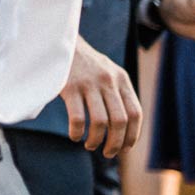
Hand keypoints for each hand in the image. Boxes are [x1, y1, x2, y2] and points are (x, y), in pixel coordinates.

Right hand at [58, 37, 141, 156]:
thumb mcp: (108, 72)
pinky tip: (75, 136)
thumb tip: (125, 127)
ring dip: (97, 140)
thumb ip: (117, 92)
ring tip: (90, 146)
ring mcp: (88, 83)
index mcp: (121, 78)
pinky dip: (77, 132)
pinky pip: (78, 118)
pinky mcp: (69, 87)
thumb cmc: (84, 64)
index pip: (135, 113)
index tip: (125, 148)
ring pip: (100, 122)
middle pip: (120, 121)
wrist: (59, 41)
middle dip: (115, 143)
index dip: (132, 135)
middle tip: (108, 153)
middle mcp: (108, 80)